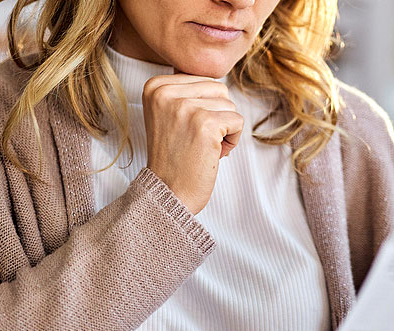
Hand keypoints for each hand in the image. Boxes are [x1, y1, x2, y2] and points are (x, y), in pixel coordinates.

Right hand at [142, 74, 243, 213]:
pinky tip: (214, 153)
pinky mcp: (205, 123)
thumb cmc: (176, 157)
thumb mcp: (169, 115)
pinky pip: (238, 121)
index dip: (205, 107)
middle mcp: (166, 92)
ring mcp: (185, 106)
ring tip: (204, 147)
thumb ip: (187, 91)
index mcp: (155, 86)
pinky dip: (233, 140)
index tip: (187, 129)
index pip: (203, 79)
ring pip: (229, 104)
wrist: (168, 193)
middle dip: (218, 116)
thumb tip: (215, 73)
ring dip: (226, 129)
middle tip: (198, 140)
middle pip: (219, 89)